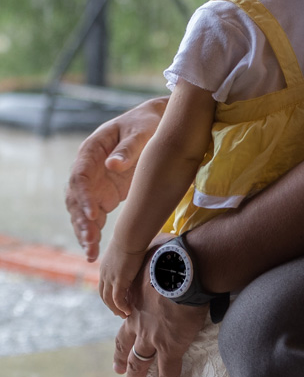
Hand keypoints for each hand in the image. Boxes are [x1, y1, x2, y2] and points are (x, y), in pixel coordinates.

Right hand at [65, 97, 166, 260]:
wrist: (154, 125)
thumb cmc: (145, 123)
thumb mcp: (140, 131)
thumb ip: (128, 148)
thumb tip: (112, 164)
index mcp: (91, 150)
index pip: (80, 175)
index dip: (83, 196)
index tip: (92, 214)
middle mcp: (87, 169)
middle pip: (76, 197)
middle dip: (81, 220)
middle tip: (91, 240)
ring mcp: (94, 184)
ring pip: (81, 211)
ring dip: (84, 231)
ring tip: (91, 252)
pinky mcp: (104, 196)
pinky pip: (93, 217)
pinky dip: (93, 233)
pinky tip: (93, 252)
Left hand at [99, 238, 146, 316]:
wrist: (130, 235)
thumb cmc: (132, 237)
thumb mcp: (127, 249)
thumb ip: (129, 256)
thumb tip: (139, 253)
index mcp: (105, 266)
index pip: (104, 285)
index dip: (109, 295)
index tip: (116, 301)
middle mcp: (105, 274)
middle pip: (104, 295)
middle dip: (111, 305)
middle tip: (119, 312)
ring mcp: (110, 278)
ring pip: (109, 300)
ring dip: (116, 309)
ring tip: (124, 314)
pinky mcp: (118, 282)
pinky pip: (118, 300)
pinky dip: (122, 307)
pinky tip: (128, 311)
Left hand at [113, 251, 206, 376]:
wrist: (182, 271)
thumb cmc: (168, 257)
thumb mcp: (152, 253)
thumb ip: (151, 258)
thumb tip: (156, 245)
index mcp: (135, 304)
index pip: (124, 324)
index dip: (122, 334)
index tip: (121, 344)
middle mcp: (139, 324)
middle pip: (127, 348)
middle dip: (124, 361)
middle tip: (121, 373)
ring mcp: (153, 338)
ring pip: (141, 364)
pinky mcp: (170, 347)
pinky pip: (169, 374)